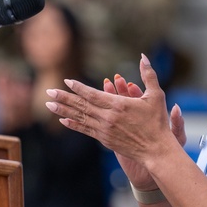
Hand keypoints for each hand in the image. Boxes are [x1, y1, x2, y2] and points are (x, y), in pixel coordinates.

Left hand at [45, 54, 178, 182]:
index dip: (79, 87)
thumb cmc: (158, 122)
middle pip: (82, 105)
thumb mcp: (156, 95)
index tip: (66, 81)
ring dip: (63, 111)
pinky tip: (63, 120)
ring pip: (80, 118)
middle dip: (64, 98)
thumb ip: (148, 75)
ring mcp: (105, 130)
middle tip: (48, 91)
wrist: (156, 149)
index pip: (93, 94)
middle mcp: (108, 118)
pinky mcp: (104, 140)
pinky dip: (73, 124)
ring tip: (48, 105)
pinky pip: (85, 130)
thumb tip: (143, 56)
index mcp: (119, 105)